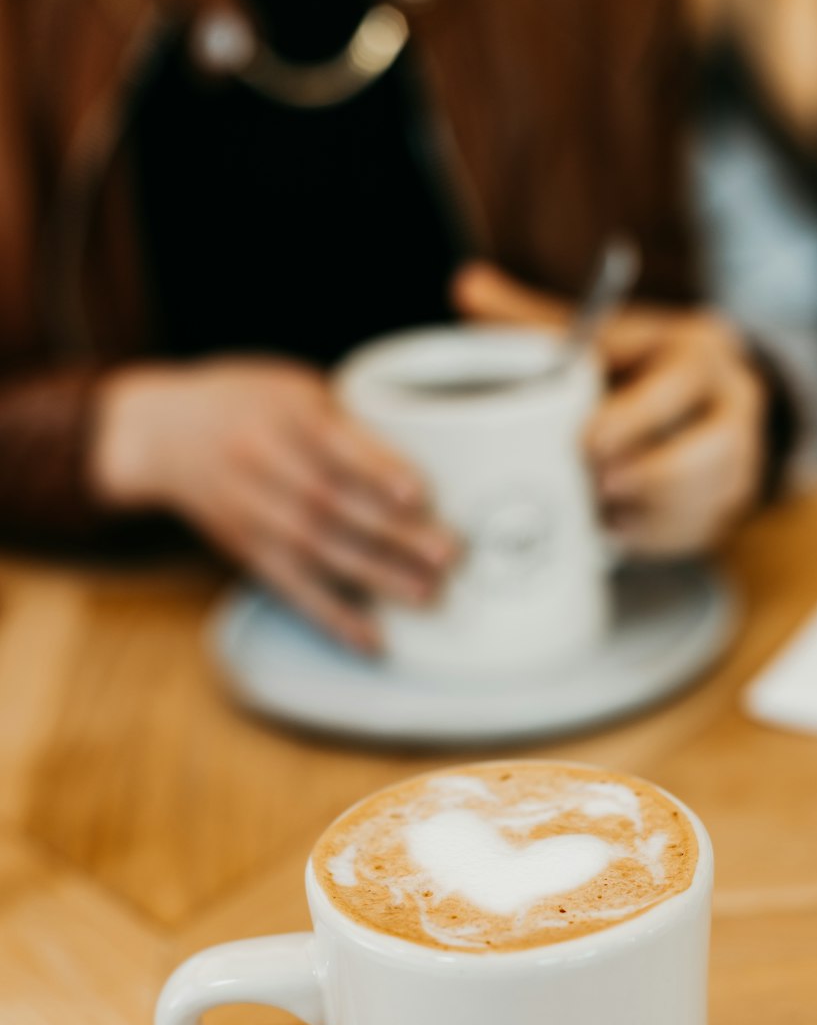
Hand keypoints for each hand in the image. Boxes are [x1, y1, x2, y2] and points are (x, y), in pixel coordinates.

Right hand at [91, 359, 457, 649]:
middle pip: (332, 505)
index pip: (333, 445)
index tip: (419, 493)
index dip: (376, 471)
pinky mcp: (248, 552)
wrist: (162, 433)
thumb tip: (424, 456)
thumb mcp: (291, 385)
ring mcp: (254, 514)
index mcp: (282, 414)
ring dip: (376, 578)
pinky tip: (372, 639)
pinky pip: (293, 590)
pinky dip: (334, 617)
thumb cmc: (245, 403)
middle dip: (393, 534)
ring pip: (318, 552)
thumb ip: (344, 420)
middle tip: (447, 553)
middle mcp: (264, 465)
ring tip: (426, 594)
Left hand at [452, 263, 767, 556]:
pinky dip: (650, 536)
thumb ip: (536, 321)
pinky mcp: (729, 505)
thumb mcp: (597, 336)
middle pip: (705, 451)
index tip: (586, 443)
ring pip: (702, 497)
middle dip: (646, 474)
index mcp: (699, 352)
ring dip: (646, 510)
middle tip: (595, 483)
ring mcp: (740, 460)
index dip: (631, 418)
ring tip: (599, 508)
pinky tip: (615, 529)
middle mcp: (734, 405)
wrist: (706, 401)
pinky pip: (695, 531)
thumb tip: (465, 287)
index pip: (676, 384)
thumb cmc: (638, 366)